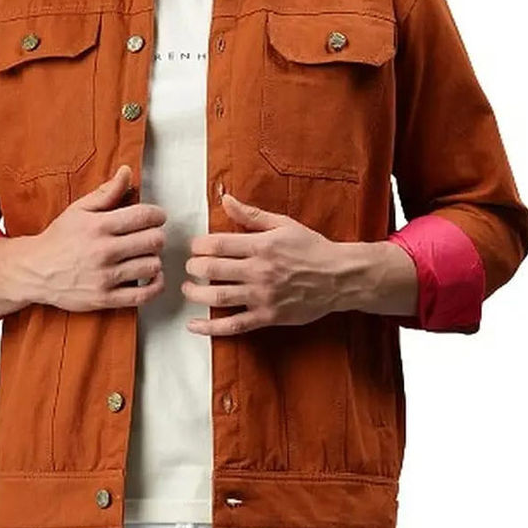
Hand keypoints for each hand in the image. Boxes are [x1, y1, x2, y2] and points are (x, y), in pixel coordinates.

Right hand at [0, 165, 168, 315]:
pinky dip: (155, 284)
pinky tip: (151, 276)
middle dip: (157, 235)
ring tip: (146, 255)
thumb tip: (127, 171)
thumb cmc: (59, 238)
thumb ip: (107, 192)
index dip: (158, 215)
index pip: (144, 216)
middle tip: (151, 236)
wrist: (34, 271)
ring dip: (154, 259)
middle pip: (153, 241)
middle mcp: (104, 252)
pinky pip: (144, 295)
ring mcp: (105, 277)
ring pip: (151, 266)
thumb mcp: (79, 209)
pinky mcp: (105, 299)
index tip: (157, 217)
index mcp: (99, 226)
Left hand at [181, 191, 341, 335]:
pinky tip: (194, 325)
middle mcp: (259, 271)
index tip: (194, 247)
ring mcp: (263, 297)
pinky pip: (234, 325)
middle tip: (189, 267)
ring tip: (187, 288)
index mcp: (262, 246)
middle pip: (213, 270)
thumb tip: (225, 200)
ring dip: (196, 294)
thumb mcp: (283, 224)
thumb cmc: (311, 248)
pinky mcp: (268, 317)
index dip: (199, 245)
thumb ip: (251, 215)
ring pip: (219, 297)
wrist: (339, 277)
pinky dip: (211, 327)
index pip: (218, 244)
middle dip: (193, 268)